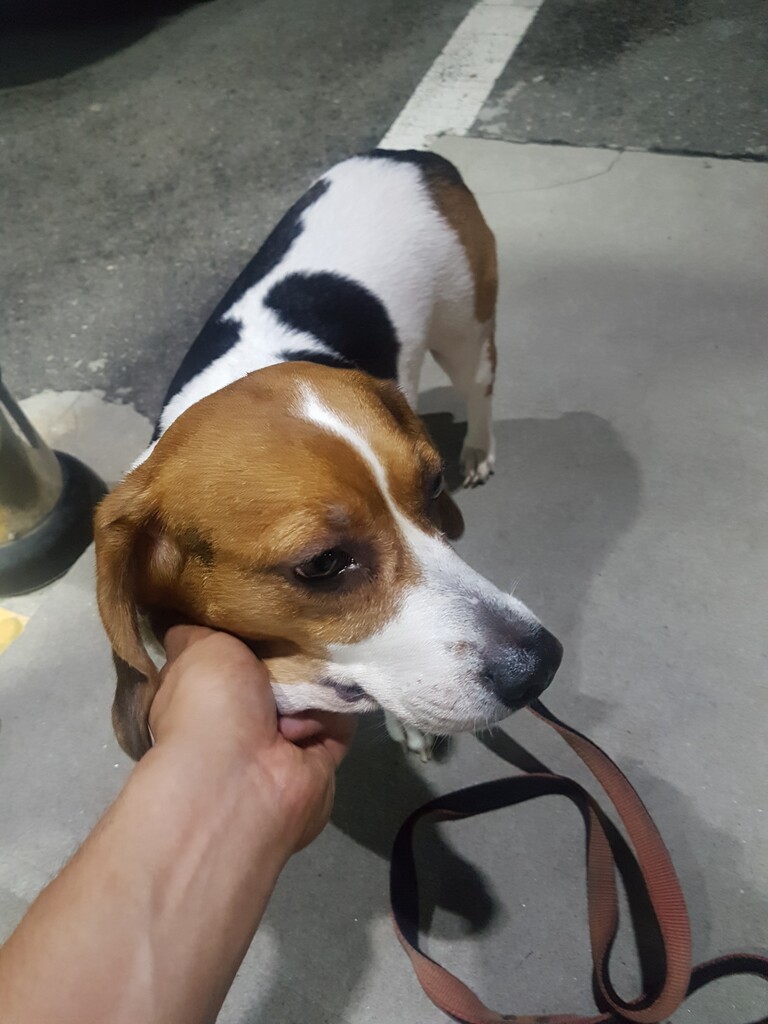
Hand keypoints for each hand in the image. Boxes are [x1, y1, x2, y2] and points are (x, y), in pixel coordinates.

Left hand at [149, 625, 355, 852]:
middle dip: (286, 657)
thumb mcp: (196, 647)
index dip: (243, 637)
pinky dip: (331, 712)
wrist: (243, 775)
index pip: (227, 660)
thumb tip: (192, 616)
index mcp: (202, 700)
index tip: (265, 611)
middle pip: (274, 675)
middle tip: (298, 635)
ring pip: (308, 696)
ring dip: (309, 685)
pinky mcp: (317, 764)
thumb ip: (200, 628)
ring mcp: (277, 747)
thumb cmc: (210, 704)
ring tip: (303, 678)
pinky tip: (317, 705)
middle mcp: (237, 725)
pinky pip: (336, 721)